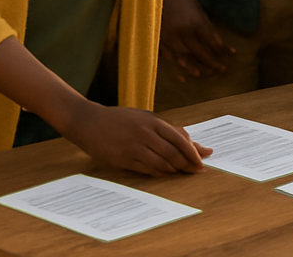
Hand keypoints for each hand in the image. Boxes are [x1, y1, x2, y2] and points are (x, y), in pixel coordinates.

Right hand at [62, 101, 212, 176]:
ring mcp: (133, 147)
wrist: (90, 122)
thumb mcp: (145, 118)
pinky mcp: (122, 159)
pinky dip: (158, 173)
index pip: (179, 138)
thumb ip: (167, 129)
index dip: (193, 150)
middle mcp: (145, 134)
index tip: (202, 158)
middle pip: (172, 152)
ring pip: (161, 162)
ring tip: (183, 173)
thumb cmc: (121, 119)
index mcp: (152, 121)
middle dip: (187, 162)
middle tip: (197, 170)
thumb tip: (189, 140)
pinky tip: (165, 174)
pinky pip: (145, 169)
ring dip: (174, 169)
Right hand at [159, 0, 233, 80]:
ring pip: (185, 58)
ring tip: (205, 74)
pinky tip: (184, 75)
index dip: (222, 49)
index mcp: (196, 23)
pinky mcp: (160, 40)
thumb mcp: (199, 10)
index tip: (232, 55)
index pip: (212, 42)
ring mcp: (170, 38)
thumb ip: (208, 27)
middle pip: (200, 52)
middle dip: (212, 62)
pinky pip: (170, 57)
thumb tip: (219, 43)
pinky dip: (177, 66)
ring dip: (195, 67)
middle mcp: (184, 33)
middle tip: (223, 69)